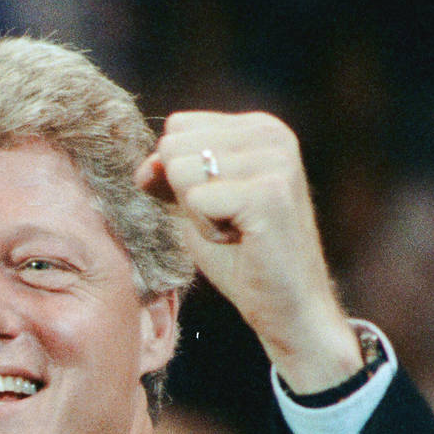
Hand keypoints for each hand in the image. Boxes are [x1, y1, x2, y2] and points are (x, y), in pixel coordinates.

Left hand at [136, 111, 362, 393]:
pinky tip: (241, 240)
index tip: (220, 204)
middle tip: (229, 221)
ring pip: (180, 172)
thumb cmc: (243, 256)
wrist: (287, 306)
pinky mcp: (269, 193)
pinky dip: (206, 231)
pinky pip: (195, 200)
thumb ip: (171, 174)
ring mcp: (275, 161)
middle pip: (173, 146)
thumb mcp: (197, 204)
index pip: (177, 127)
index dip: (179, 175)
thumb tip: (145, 167)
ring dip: (197, 214)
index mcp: (259, 127)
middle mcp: (272, 134)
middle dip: (186, 195)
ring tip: (236, 230)